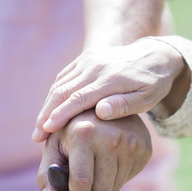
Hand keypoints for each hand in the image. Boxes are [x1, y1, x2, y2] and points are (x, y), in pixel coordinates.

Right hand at [32, 37, 184, 141]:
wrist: (155, 56)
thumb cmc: (152, 83)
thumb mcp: (147, 98)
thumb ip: (123, 105)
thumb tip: (100, 112)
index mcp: (109, 79)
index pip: (78, 99)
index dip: (60, 115)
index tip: (46, 130)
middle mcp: (95, 66)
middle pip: (63, 91)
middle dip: (46, 114)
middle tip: (37, 135)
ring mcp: (89, 59)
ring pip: (60, 83)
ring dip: (47, 105)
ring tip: (40, 125)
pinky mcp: (87, 57)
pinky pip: (65, 75)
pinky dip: (55, 92)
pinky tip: (50, 106)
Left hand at [37, 109, 151, 190]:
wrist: (105, 106)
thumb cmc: (74, 127)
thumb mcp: (55, 143)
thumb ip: (47, 173)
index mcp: (85, 133)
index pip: (81, 181)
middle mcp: (112, 138)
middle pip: (100, 190)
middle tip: (83, 176)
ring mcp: (132, 143)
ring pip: (114, 187)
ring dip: (102, 183)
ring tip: (97, 162)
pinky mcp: (145, 149)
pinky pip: (127, 178)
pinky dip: (116, 175)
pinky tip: (111, 157)